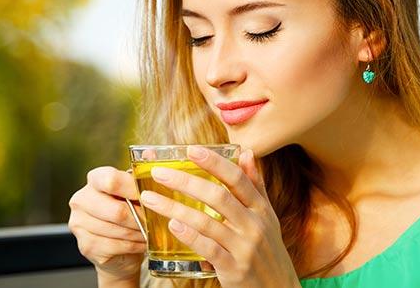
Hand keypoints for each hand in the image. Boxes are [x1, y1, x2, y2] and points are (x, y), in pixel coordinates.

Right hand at [68, 166, 146, 283]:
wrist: (118, 243)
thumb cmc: (129, 210)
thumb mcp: (136, 189)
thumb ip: (141, 172)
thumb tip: (150, 153)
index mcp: (94, 179)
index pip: (110, 180)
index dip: (133, 189)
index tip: (150, 197)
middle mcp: (81, 199)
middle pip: (116, 211)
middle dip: (140, 218)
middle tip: (154, 220)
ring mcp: (79, 223)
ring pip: (117, 230)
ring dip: (138, 233)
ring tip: (149, 231)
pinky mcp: (84, 245)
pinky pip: (115, 246)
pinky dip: (133, 245)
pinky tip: (140, 242)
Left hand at [139, 146, 300, 287]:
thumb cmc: (268, 249)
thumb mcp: (266, 215)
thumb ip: (255, 184)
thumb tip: (245, 152)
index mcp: (260, 208)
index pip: (237, 179)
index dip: (214, 162)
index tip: (191, 150)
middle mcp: (254, 225)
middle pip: (218, 196)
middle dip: (186, 182)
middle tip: (159, 173)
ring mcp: (244, 247)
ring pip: (207, 222)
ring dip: (176, 208)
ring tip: (151, 199)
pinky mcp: (234, 269)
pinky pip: (209, 249)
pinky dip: (190, 236)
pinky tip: (172, 225)